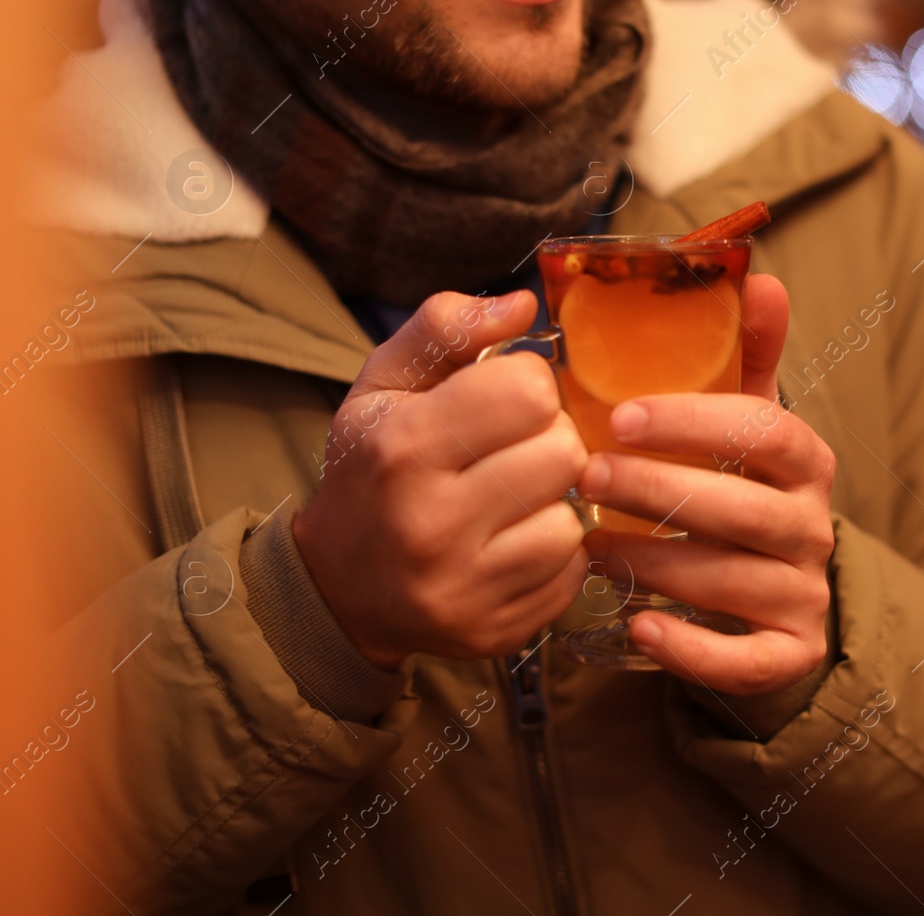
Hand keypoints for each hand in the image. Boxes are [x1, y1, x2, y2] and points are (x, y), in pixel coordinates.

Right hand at [293, 291, 589, 668]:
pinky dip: (553, 554)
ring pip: (574, 518)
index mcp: (403, 448)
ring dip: (554, 502)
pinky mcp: (495, 633)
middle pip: (564, 452)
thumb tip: (526, 304)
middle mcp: (432, 523)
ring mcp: (464, 588)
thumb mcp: (383, 386)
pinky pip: (572, 573)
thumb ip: (445, 327)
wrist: (337, 589)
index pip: (529, 389)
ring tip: (511, 499)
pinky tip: (513, 544)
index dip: (526, 385)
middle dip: (547, 441)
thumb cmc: (371, 470)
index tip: (499, 401)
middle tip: (511, 451)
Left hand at [578, 275, 836, 694]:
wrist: (768, 602)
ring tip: (588, 545)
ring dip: (655, 562)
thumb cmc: (735, 493)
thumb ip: (746, 354)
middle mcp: (813, 527)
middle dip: (658, 491)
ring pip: (731, 582)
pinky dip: (691, 648)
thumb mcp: (744, 423)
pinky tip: (639, 624)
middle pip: (741, 508)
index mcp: (805, 462)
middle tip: (587, 477)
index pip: (766, 431)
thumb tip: (762, 276)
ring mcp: (804, 595)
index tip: (621, 414)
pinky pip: (744, 660)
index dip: (695, 421)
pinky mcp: (786, 655)